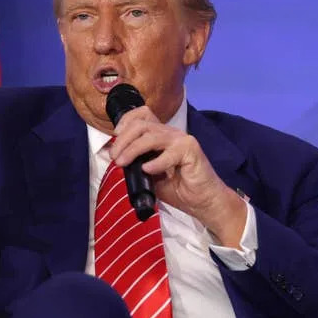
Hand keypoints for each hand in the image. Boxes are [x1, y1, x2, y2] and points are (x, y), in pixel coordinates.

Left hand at [109, 106, 246, 246]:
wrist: (202, 202)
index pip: (142, 115)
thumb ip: (136, 164)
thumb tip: (118, 159)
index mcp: (161, 136)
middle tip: (114, 156)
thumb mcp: (150, 176)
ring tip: (122, 163)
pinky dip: (155, 162)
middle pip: (141, 124)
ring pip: (151, 136)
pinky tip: (148, 170)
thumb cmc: (178, 188)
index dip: (126, 121)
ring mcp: (182, 140)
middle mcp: (170, 134)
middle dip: (123, 139)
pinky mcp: (191, 151)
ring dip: (132, 149)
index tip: (114, 136)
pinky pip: (169, 153)